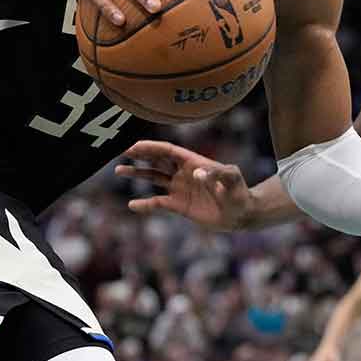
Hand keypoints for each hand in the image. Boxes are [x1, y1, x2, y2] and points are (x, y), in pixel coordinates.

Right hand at [115, 140, 252, 230]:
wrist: (242, 214)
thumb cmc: (240, 192)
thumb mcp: (233, 179)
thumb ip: (217, 174)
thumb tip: (196, 172)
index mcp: (193, 162)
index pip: (168, 151)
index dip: (151, 147)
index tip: (134, 146)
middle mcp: (183, 173)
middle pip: (157, 160)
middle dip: (140, 155)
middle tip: (122, 152)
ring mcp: (179, 188)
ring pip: (153, 177)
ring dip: (137, 173)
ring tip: (119, 170)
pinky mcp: (179, 205)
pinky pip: (158, 203)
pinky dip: (145, 204)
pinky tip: (132, 205)